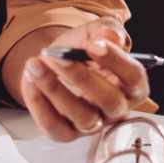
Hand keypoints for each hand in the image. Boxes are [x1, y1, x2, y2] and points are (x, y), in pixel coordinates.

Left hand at [8, 21, 150, 142]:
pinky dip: (38, 103)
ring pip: (82, 117)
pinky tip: (29, 79)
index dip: (116, 60)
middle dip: (82, 77)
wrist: (56, 61)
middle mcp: (116, 110)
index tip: (94, 44)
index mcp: (132, 85)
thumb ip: (107, 30)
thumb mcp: (95, 32)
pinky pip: (53, 125)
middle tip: (58, 57)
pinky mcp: (66, 132)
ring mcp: (92, 124)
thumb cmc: (83, 49)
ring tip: (35, 64)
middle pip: (109, 101)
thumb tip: (111, 36)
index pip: (134, 77)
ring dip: (55, 89)